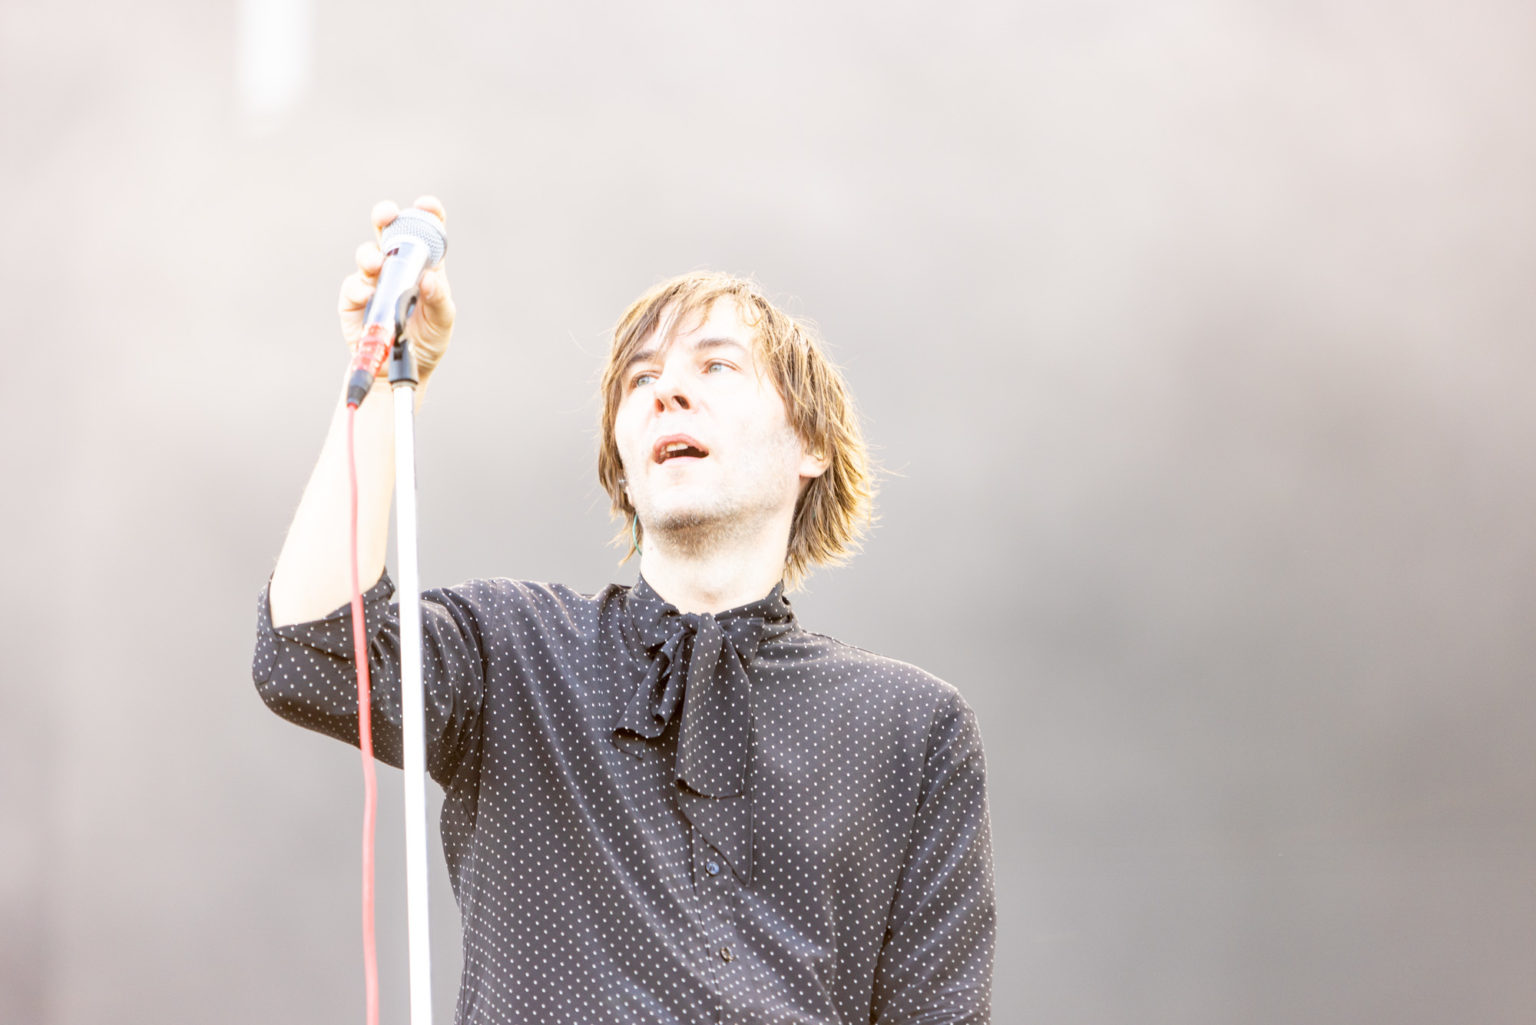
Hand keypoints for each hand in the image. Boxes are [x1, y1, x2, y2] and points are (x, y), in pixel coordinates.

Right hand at [338, 196, 455, 381]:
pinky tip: (368, 295)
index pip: (426, 232)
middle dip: (386, 216)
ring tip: (377, 264)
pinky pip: (352, 286)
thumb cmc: (426, 342)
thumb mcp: (443, 322)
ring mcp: (373, 281)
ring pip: (367, 254)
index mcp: (423, 266)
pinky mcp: (353, 300)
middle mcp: (396, 267)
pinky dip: (359, 288)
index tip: (425, 205)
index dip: (427, 214)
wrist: (398, 371)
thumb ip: (439, 299)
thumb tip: (430, 278)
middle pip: (388, 232)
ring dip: (370, 255)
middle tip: (388, 214)